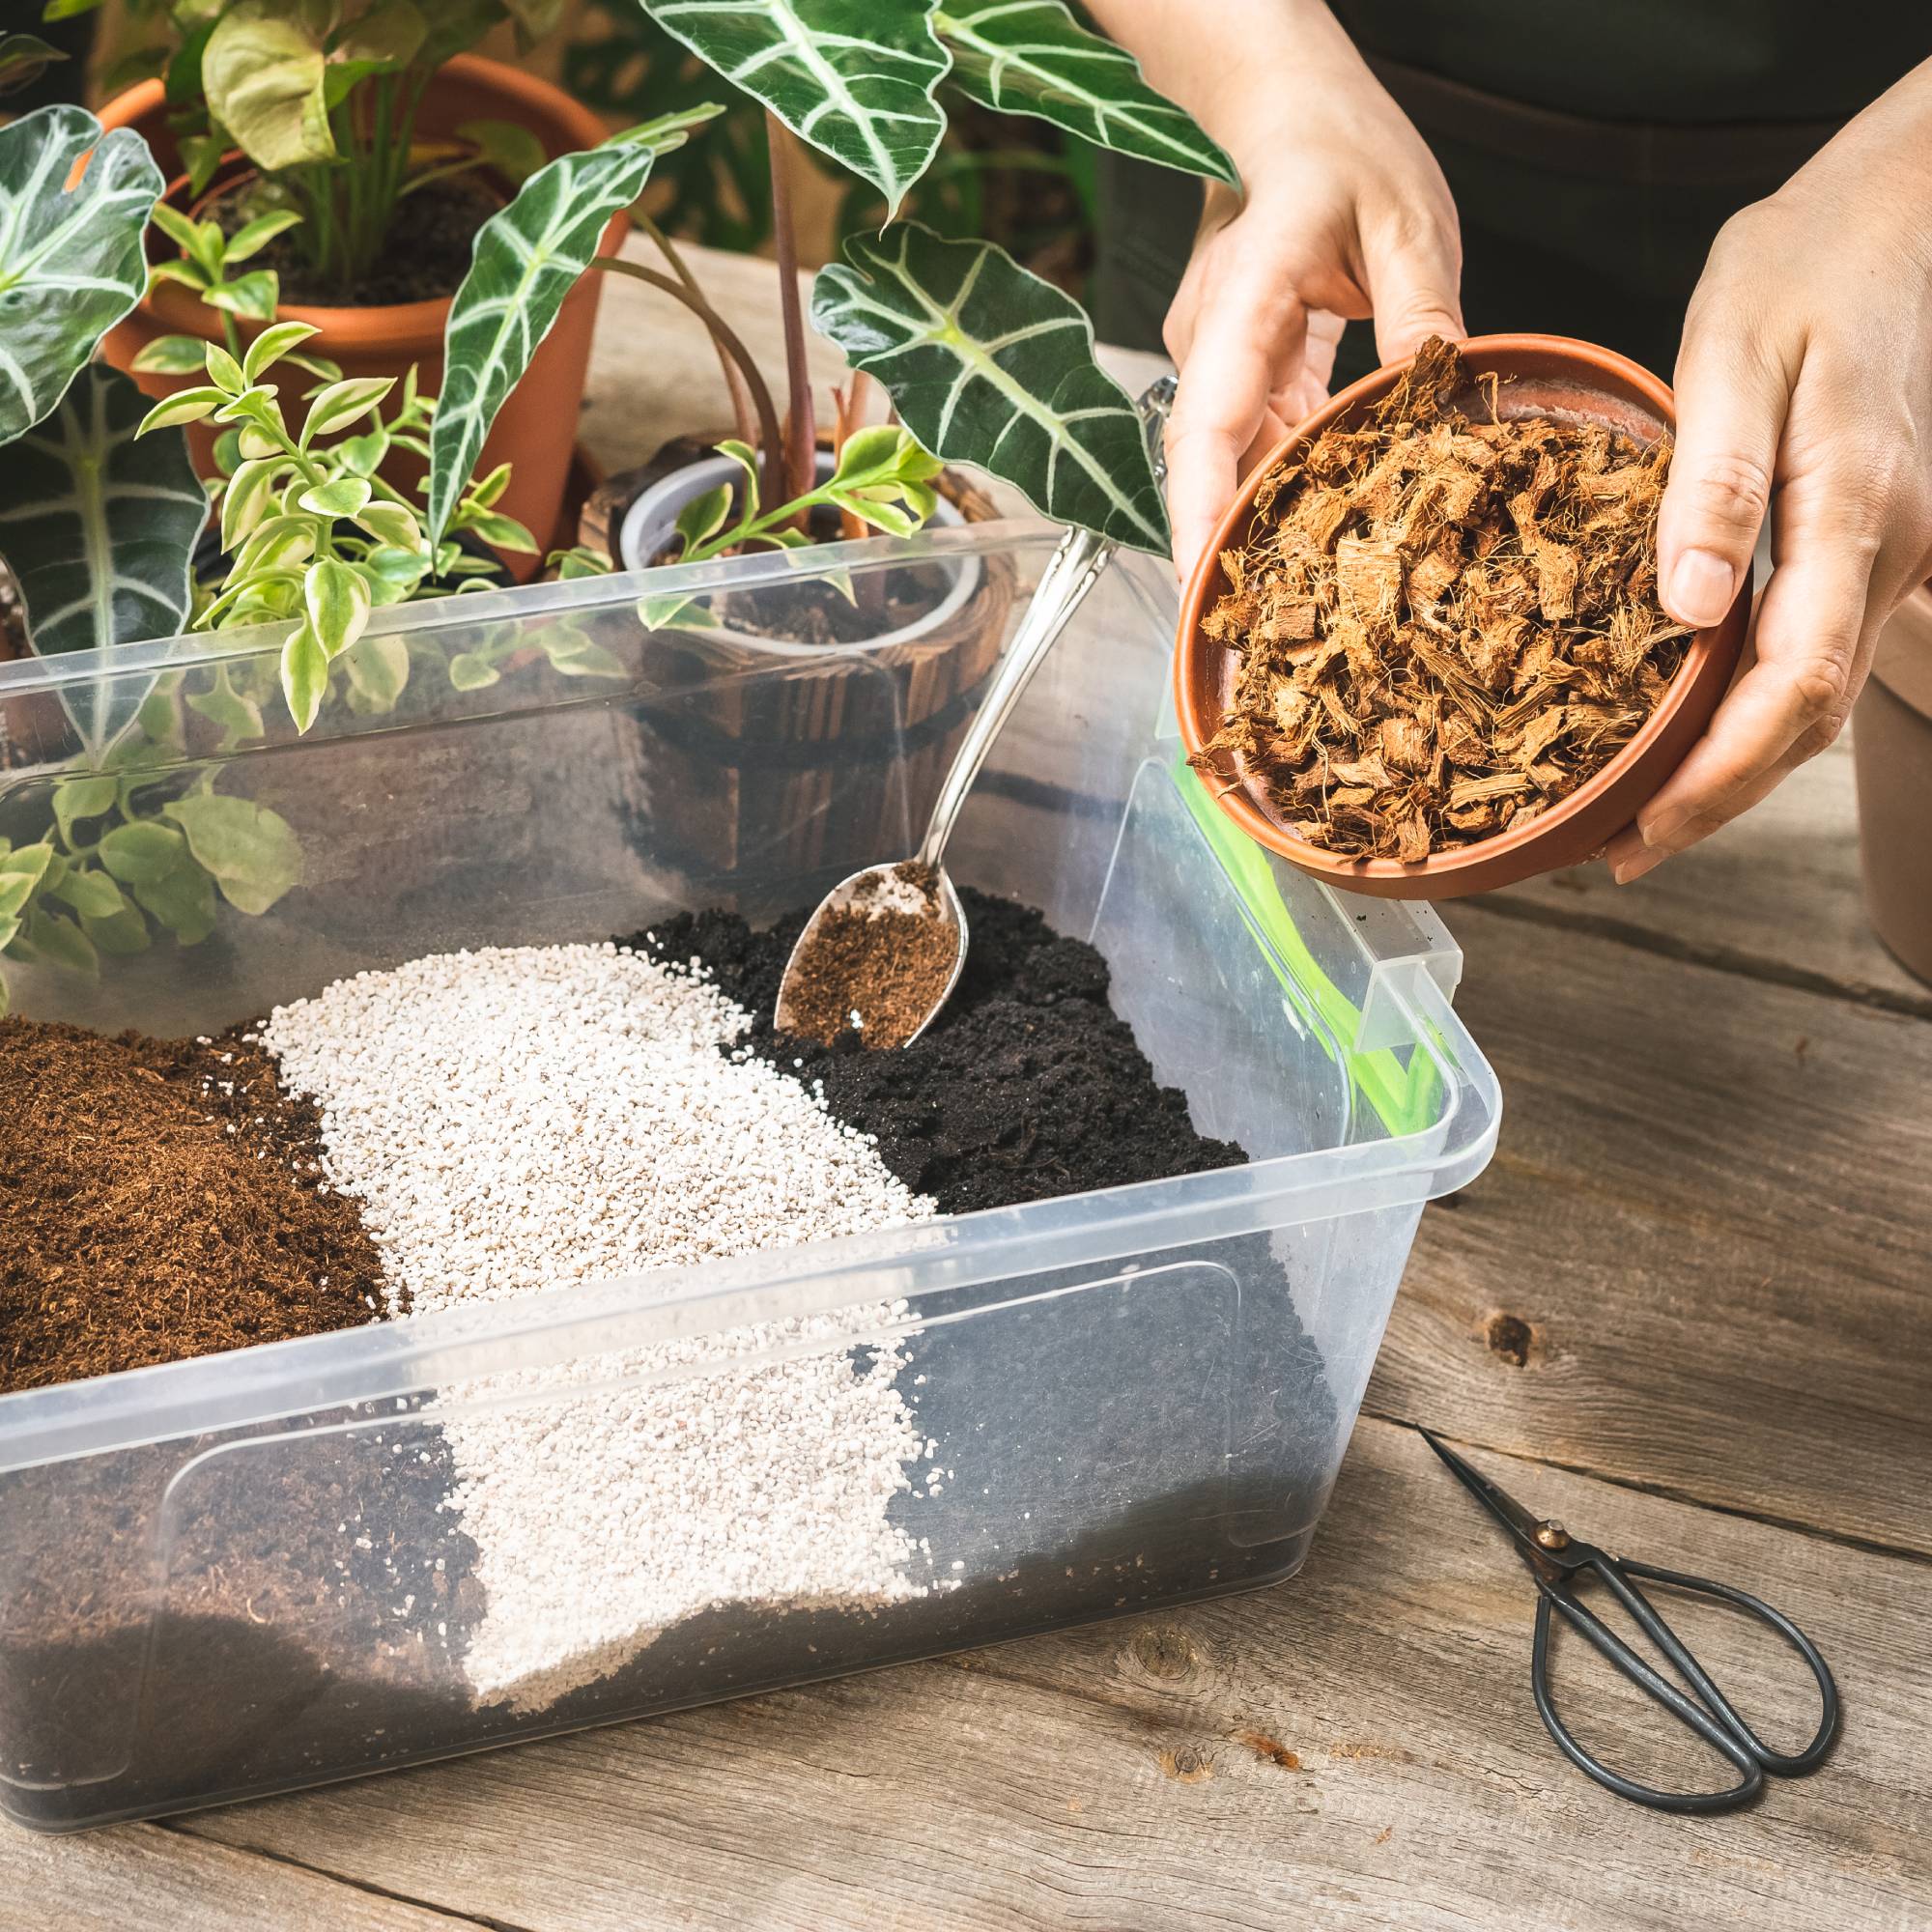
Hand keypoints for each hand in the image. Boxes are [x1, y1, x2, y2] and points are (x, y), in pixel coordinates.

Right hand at [1158, 35, 1462, 579]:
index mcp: (1244, 300)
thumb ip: (1419, 310)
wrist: (1296, 121)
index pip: (1205, 423)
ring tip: (1301, 604)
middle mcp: (1213, 342)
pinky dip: (1286, 488)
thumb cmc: (1345, 154)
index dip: (1200, 510)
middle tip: (1260, 637)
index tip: (1202, 581)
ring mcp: (1221, 363)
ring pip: (1230, 463)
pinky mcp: (1243, 375)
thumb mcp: (1407, 221)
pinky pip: (1256, 445)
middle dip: (1225, 549)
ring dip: (1261, 525)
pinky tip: (1326, 533)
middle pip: (1208, 465)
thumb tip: (1434, 402)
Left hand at [1608, 57, 1931, 884]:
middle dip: (1718, 798)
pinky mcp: (1866, 541)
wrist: (1894, 213)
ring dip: (1736, 766)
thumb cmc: (1805, 268)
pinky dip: (1753, 709)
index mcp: (1851, 511)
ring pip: (1816, 696)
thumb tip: (1687, 609)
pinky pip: (1813, 651)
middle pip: (1807, 718)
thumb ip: (1711, 481)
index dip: (1718, 776)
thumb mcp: (1733, 352)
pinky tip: (1692, 724)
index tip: (1644, 828)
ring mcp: (1887, 550)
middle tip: (1622, 850)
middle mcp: (1886, 550)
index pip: (1791, 686)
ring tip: (1645, 814)